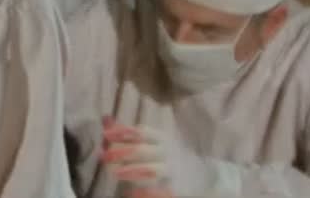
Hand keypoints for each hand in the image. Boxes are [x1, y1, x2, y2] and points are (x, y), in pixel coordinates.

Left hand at [101, 117, 226, 196]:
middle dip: (122, 152)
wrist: (206, 176)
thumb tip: (105, 119)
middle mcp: (168, 152)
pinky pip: (162, 191)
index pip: (142, 132)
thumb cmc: (171, 156)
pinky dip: (148, 193)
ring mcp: (173, 171)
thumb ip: (130, 133)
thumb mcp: (155, 141)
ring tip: (116, 173)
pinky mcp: (177, 189)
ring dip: (133, 171)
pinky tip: (133, 194)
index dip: (123, 132)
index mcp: (162, 139)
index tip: (105, 134)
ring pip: (153, 170)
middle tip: (104, 156)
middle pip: (144, 150)